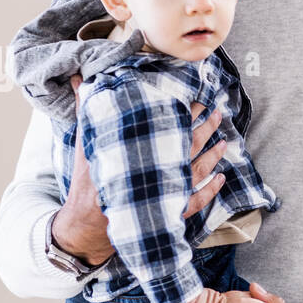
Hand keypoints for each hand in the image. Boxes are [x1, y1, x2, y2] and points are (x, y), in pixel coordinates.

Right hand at [51, 84, 227, 265]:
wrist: (86, 224)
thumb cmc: (86, 182)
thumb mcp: (85, 143)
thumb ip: (85, 108)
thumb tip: (78, 78)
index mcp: (141, 152)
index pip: (170, 126)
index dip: (186, 112)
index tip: (198, 99)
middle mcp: (158, 171)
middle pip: (190, 145)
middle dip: (206, 127)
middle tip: (217, 111)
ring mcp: (167, 193)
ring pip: (198, 170)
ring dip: (213, 155)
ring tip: (224, 141)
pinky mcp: (170, 213)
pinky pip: (197, 200)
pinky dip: (211, 190)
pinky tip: (221, 178)